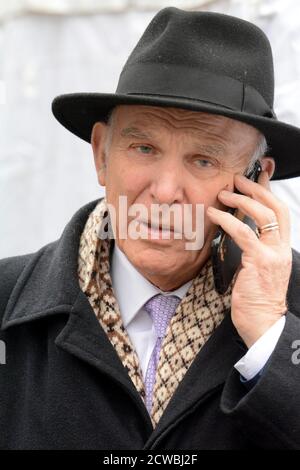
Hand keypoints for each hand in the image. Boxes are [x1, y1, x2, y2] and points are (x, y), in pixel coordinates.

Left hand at [207, 171, 291, 347]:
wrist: (264, 326)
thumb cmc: (258, 301)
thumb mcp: (259, 271)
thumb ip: (254, 252)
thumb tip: (239, 237)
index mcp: (282, 249)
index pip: (280, 213)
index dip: (269, 192)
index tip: (260, 176)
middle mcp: (281, 248)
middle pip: (275, 207)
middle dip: (257, 188)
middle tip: (238, 179)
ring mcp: (273, 254)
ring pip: (262, 215)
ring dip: (241, 200)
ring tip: (223, 194)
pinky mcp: (259, 262)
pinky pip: (243, 233)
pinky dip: (227, 220)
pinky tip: (214, 215)